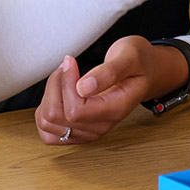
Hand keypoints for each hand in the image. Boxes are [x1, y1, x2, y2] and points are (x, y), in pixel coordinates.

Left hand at [34, 37, 185, 144]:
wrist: (143, 73)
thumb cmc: (137, 62)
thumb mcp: (130, 56)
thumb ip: (110, 71)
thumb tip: (83, 87)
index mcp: (115, 110)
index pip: (75, 111)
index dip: (66, 85)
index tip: (70, 62)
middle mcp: (101, 127)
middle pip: (57, 116)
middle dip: (55, 86)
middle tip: (67, 65)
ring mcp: (88, 132)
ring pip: (47, 123)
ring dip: (49, 96)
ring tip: (64, 77)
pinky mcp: (77, 133)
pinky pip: (46, 131)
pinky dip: (45, 110)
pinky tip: (59, 94)